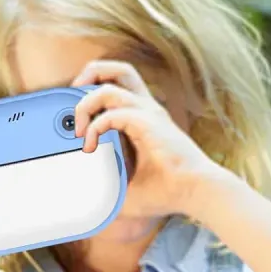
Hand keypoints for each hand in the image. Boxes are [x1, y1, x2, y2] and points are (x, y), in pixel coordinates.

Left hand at [71, 60, 225, 219]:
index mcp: (144, 118)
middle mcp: (147, 110)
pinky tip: (91, 146)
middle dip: (91, 74)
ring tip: (79, 129)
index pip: (117, 87)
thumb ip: (103, 187)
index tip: (78, 122)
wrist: (196, 194)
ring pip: (109, 87)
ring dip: (86, 103)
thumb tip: (80, 202)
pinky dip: (96, 127)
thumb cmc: (167, 193)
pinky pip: (113, 114)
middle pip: (119, 69)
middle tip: (74, 96)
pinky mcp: (149, 124)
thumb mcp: (124, 189)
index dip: (92, 94)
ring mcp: (149, 114)